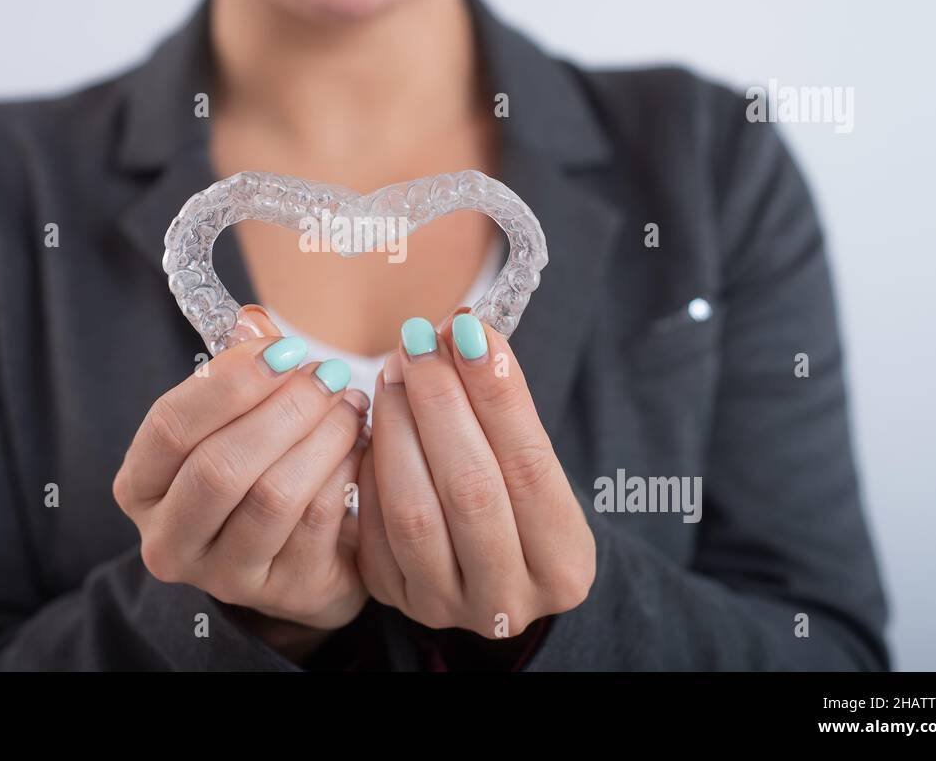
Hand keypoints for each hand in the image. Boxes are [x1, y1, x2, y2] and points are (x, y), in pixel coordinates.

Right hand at [113, 306, 368, 656]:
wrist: (302, 553)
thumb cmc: (258, 469)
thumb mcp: (236, 420)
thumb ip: (239, 370)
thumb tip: (254, 324)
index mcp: (141, 487)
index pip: (169, 428)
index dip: (230, 383)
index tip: (283, 349)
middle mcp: (169, 541)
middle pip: (220, 468)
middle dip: (284, 410)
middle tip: (328, 375)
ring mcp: (225, 576)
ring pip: (274, 496)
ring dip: (323, 437)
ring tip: (350, 404)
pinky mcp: (285, 592)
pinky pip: (320, 521)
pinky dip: (344, 471)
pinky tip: (360, 444)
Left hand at [356, 310, 594, 640]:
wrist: (494, 569)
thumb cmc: (516, 499)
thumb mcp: (528, 459)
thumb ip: (499, 404)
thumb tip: (459, 327)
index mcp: (564, 564)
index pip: (528, 465)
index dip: (496, 392)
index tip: (469, 326)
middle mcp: (507, 600)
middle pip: (470, 488)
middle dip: (439, 402)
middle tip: (418, 341)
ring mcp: (447, 607)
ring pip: (413, 510)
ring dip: (397, 427)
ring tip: (393, 371)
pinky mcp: (395, 599)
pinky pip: (373, 527)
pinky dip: (371, 467)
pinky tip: (373, 422)